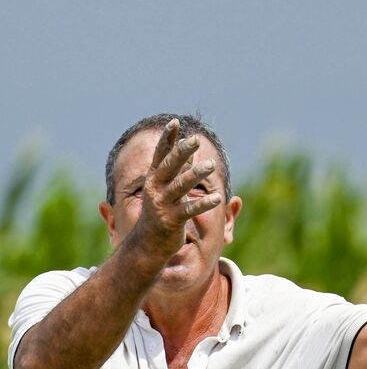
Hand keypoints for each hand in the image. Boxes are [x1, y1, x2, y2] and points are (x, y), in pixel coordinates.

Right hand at [133, 119, 223, 259]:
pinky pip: (190, 210)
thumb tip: (189, 151)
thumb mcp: (166, 189)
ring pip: (180, 186)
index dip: (166, 139)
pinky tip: (218, 197)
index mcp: (154, 179)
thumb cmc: (160, 212)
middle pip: (169, 167)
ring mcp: (162, 205)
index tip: (174, 122)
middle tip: (195, 139)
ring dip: (195, 175)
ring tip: (211, 165)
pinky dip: (203, 204)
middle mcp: (155, 189)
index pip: (159, 155)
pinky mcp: (171, 221)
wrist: (146, 245)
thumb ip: (177, 171)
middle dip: (181, 152)